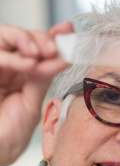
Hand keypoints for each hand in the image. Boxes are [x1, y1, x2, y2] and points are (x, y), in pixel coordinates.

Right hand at [0, 21, 72, 165]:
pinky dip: (11, 57)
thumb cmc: (9, 134)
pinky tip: (28, 64)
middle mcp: (6, 67)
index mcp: (21, 74)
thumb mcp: (31, 104)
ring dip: (24, 40)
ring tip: (39, 53)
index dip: (51, 36)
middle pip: (19, 37)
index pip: (36, 48)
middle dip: (39, 38)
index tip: (68, 30)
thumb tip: (62, 58)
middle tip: (53, 48)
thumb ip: (42, 79)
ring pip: (3, 38)